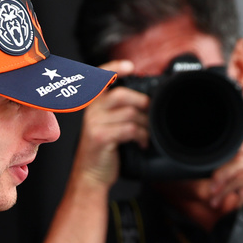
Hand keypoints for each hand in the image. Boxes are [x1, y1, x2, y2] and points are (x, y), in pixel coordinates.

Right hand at [68, 60, 149, 191]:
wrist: (91, 175)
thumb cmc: (104, 151)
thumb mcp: (109, 126)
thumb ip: (120, 111)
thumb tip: (146, 102)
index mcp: (94, 104)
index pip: (101, 78)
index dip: (115, 68)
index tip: (130, 67)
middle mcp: (92, 110)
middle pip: (122, 94)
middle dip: (143, 103)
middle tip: (151, 115)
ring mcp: (95, 123)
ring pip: (129, 113)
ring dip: (145, 125)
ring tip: (147, 135)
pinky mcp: (101, 137)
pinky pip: (129, 129)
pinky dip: (141, 136)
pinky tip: (142, 143)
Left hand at [206, 139, 242, 242]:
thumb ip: (241, 175)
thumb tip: (217, 172)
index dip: (226, 154)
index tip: (213, 168)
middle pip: (240, 159)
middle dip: (221, 174)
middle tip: (213, 187)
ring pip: (241, 178)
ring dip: (225, 191)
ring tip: (216, 201)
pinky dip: (237, 201)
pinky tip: (235, 206)